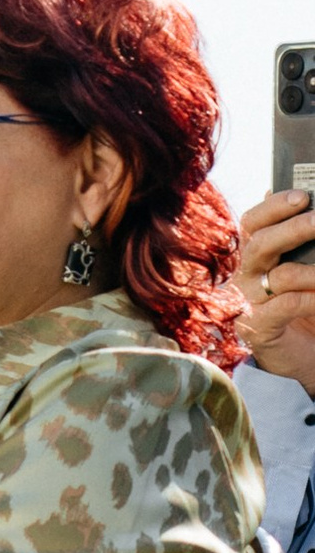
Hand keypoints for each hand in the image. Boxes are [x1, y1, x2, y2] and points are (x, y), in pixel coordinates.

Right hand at [240, 188, 314, 392]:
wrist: (297, 357)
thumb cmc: (302, 307)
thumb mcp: (301, 270)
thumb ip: (298, 243)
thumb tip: (299, 199)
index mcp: (252, 256)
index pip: (253, 222)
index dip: (274, 206)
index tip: (302, 196)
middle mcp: (244, 276)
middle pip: (260, 244)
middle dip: (294, 228)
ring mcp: (248, 303)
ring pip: (279, 276)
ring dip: (314, 271)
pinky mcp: (258, 329)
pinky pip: (288, 306)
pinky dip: (313, 298)